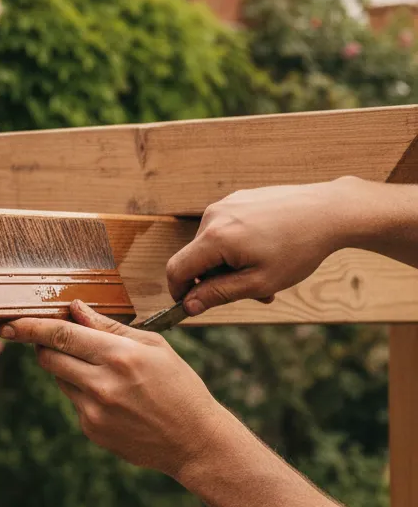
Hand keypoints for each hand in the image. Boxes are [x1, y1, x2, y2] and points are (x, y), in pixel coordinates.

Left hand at [0, 301, 235, 481]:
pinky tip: (115, 399)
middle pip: (48, 357)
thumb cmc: (178, 386)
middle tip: (52, 338)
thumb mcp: (153, 347)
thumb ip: (109, 328)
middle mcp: (102, 384)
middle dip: (43, 344)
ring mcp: (93, 411)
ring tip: (104, 372)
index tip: (7, 322)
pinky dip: (83, 391)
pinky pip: (73, 401)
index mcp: (119, 357)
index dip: (29, 327)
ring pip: (59, 378)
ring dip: (68, 367)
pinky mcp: (91, 430)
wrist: (194, 441)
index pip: (60, 335)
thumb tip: (74, 308)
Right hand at [166, 178, 357, 314]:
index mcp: (214, 238)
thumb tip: (187, 305)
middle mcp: (213, 216)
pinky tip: (267, 250)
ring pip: (212, 245)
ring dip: (230, 264)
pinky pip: (226, 229)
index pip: (177, 270)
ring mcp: (225, 204)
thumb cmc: (298, 249)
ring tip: (265, 272)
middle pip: (196, 258)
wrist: (330, 210)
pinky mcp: (238, 199)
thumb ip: (218, 294)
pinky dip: (238, 246)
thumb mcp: (259, 282)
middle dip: (216, 280)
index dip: (179, 292)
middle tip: (253, 293)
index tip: (193, 307)